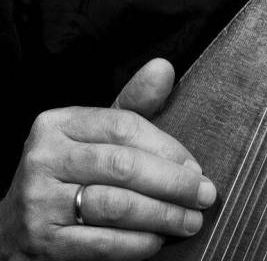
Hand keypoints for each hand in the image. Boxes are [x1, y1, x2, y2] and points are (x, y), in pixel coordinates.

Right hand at [0, 58, 215, 259]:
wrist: (13, 227)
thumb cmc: (69, 173)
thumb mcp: (94, 135)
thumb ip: (132, 105)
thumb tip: (164, 68)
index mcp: (58, 123)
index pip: (123, 126)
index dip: (166, 147)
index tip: (195, 166)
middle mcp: (44, 158)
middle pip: (122, 166)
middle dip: (172, 183)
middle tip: (204, 195)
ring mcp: (39, 201)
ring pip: (115, 206)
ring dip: (162, 215)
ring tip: (190, 221)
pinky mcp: (43, 243)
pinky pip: (101, 243)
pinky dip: (136, 244)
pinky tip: (157, 241)